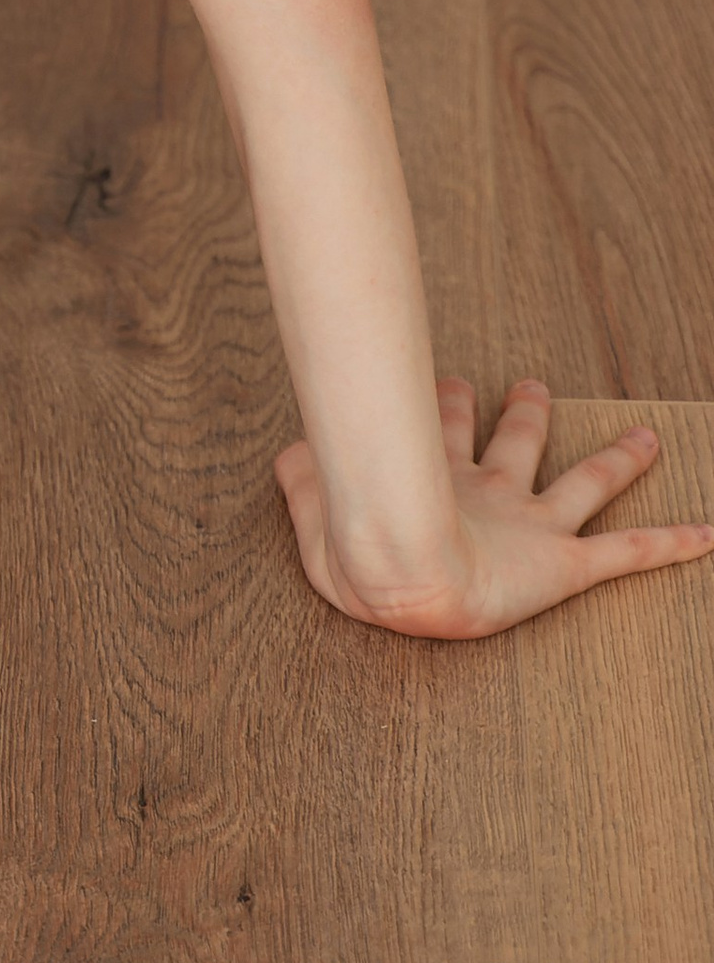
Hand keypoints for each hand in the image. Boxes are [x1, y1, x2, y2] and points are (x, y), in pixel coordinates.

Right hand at [278, 378, 713, 637]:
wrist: (406, 579)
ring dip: (620, 460)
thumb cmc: (360, 559)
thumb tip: (290, 455)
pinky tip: (708, 537)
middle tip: (530, 386)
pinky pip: (627, 554)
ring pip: (587, 482)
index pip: (437, 431)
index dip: (441, 406)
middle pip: (515, 439)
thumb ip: (305, 484)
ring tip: (649, 439)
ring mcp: (532, 524)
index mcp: (431, 482)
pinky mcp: (563, 563)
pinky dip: (670, 545)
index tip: (444, 383)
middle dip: (523, 411)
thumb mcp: (314, 518)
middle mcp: (489, 492)